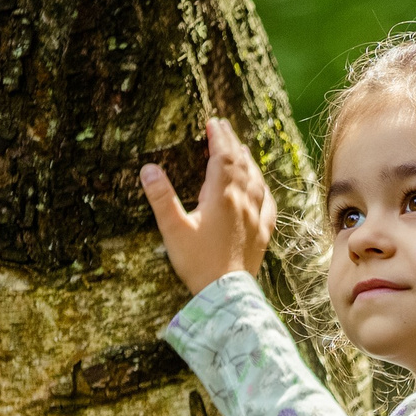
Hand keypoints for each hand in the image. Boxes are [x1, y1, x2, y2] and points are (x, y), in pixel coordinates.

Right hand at [141, 117, 277, 295]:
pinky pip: (267, 203)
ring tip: (240, 149)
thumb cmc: (198, 263)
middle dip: (231, 143)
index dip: (218, 138)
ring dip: (247, 161)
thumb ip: (161, 198)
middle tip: (223, 127)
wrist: (226, 293)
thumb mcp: (173, 229)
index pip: (222, 158)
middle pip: (240, 164)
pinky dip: (262, 187)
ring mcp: (256, 217)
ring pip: (255, 180)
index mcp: (221, 197)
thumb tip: (148, 168)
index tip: (212, 122)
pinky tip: (260, 186)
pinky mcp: (263, 233)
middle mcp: (243, 202)